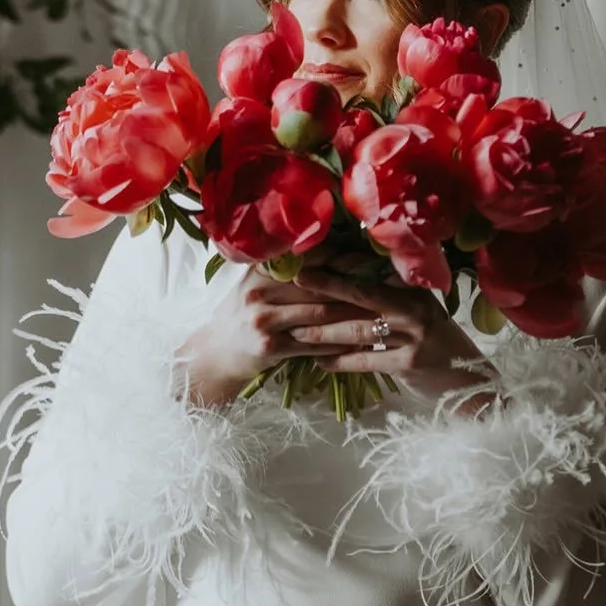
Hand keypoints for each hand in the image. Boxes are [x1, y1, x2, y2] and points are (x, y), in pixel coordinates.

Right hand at [175, 265, 374, 405]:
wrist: (216, 352)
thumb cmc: (243, 315)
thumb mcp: (256, 285)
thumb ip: (287, 270)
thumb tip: (336, 252)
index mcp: (261, 270)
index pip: (310, 258)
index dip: (343, 257)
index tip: (374, 258)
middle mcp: (260, 291)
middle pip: (320, 286)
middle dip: (356, 287)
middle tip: (389, 286)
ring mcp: (264, 320)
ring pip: (321, 315)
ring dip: (354, 315)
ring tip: (383, 314)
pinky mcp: (270, 347)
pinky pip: (314, 344)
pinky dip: (340, 343)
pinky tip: (361, 343)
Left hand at [290, 266, 497, 410]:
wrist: (469, 383)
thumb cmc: (436, 345)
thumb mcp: (420, 314)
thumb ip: (390, 298)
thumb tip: (343, 285)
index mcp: (416, 288)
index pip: (371, 270)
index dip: (340, 264)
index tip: (311, 259)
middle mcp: (416, 306)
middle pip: (361, 293)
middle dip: (325, 286)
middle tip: (295, 280)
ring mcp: (415, 335)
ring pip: (358, 328)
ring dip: (323, 331)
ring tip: (297, 332)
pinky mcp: (410, 364)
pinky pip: (365, 359)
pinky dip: (339, 361)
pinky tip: (319, 362)